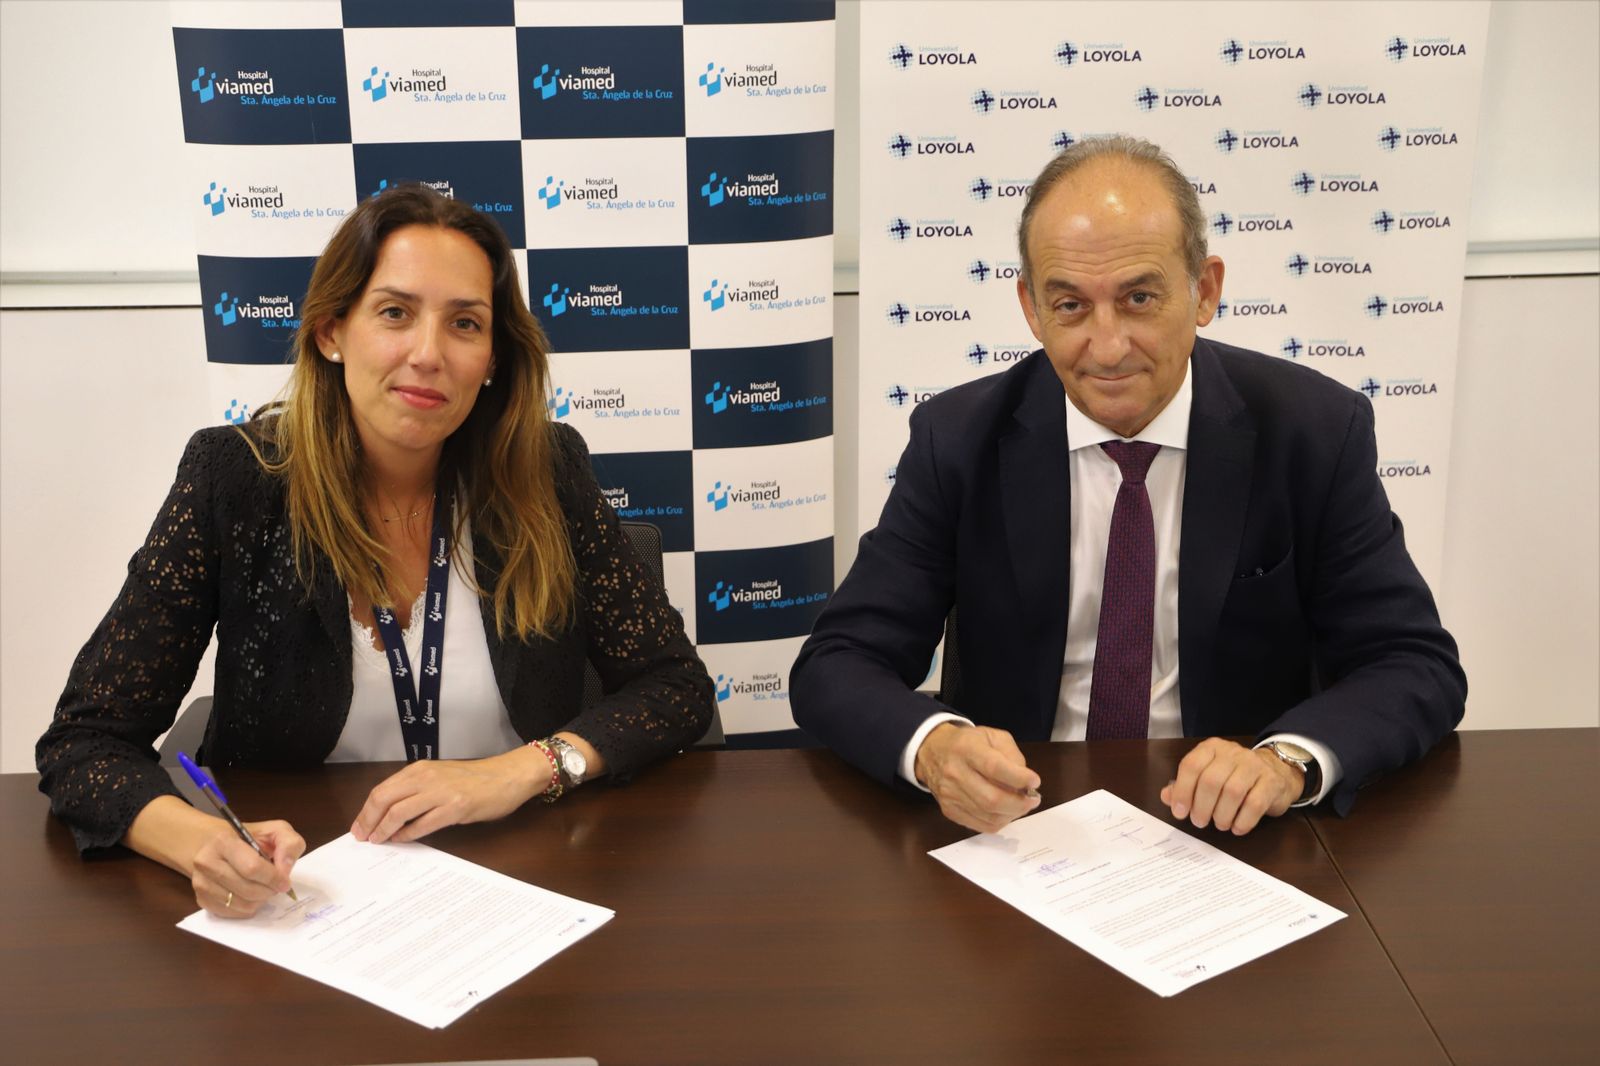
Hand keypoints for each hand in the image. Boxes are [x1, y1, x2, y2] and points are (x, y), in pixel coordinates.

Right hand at [190, 819, 303, 919]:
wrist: (216, 845)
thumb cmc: (248, 838)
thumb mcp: (274, 830)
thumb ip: (289, 844)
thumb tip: (285, 870)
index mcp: (223, 841)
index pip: (252, 868)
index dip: (273, 878)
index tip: (285, 882)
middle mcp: (206, 863)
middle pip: (247, 889)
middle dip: (268, 891)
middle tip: (276, 886)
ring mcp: (200, 883)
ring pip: (240, 904)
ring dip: (260, 900)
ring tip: (264, 888)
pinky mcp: (201, 900)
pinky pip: (232, 913)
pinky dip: (247, 908)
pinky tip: (251, 895)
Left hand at [352, 746, 550, 844]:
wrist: (507, 776)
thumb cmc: (475, 780)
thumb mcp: (440, 777)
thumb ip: (416, 790)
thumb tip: (388, 813)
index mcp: (420, 769)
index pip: (382, 790)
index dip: (366, 811)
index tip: (359, 827)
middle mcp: (427, 777)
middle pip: (384, 799)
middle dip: (368, 821)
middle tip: (362, 838)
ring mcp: (441, 792)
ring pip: (399, 812)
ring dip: (384, 830)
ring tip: (378, 841)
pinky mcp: (455, 808)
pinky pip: (423, 824)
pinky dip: (408, 835)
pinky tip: (402, 840)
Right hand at [915, 724, 1041, 833]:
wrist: (932, 752)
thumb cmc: (968, 743)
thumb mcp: (992, 736)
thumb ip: (1012, 755)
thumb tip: (1025, 783)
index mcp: (967, 749)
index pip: (994, 768)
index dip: (1018, 778)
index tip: (1035, 782)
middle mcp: (955, 773)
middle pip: (992, 799)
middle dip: (1020, 804)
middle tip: (1033, 799)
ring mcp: (950, 795)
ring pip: (989, 816)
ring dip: (1013, 814)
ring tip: (1022, 805)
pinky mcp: (949, 811)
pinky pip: (982, 826)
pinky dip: (1000, 822)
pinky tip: (1006, 811)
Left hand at [1160, 737, 1302, 834]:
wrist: (1277, 771)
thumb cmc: (1235, 776)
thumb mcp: (1208, 775)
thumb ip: (1185, 785)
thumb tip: (1167, 796)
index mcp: (1211, 748)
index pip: (1192, 765)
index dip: (1183, 791)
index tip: (1180, 812)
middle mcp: (1233, 753)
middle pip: (1211, 780)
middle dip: (1201, 807)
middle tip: (1199, 822)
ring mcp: (1254, 765)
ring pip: (1232, 792)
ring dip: (1222, 815)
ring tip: (1219, 824)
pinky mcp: (1271, 782)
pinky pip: (1255, 804)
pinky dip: (1243, 821)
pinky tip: (1237, 828)